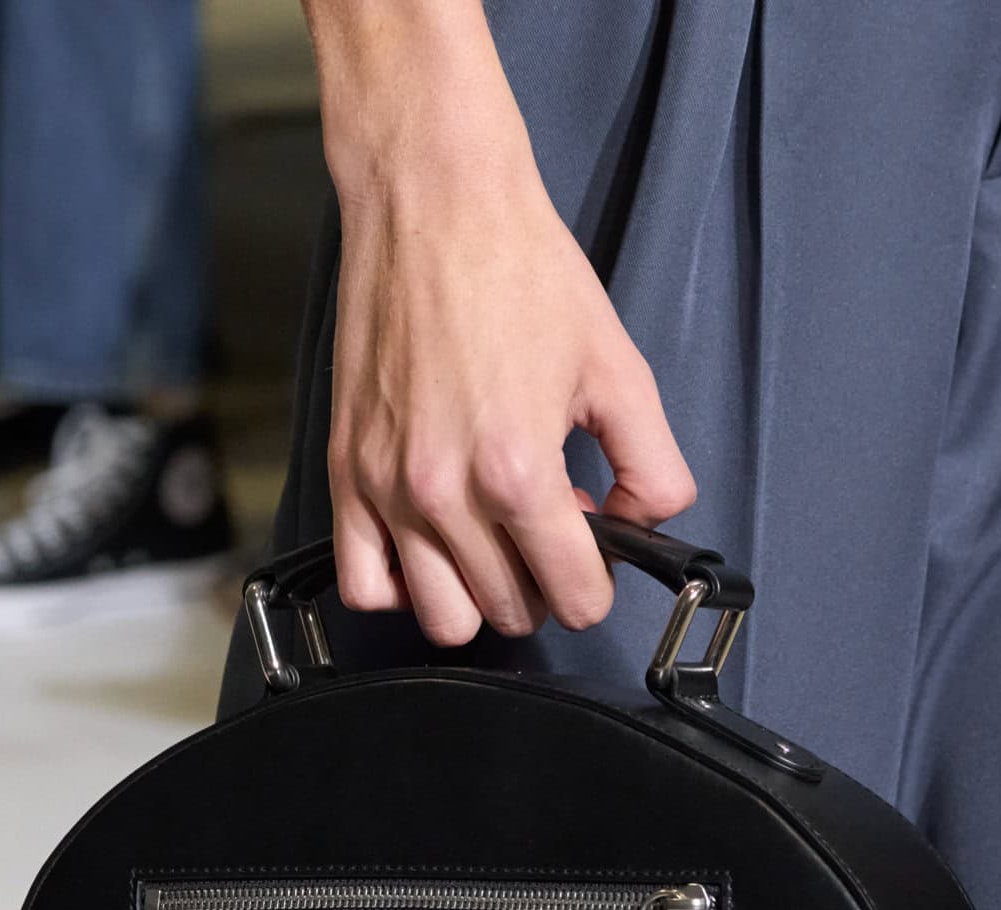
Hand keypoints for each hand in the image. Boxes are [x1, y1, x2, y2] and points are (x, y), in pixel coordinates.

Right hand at [314, 15, 694, 644]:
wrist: (433, 200)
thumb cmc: (517, 267)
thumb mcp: (617, 367)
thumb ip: (653, 462)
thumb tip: (648, 519)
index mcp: (518, 472)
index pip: (574, 596)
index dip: (596, 580)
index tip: (592, 548)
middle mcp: (444, 493)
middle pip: (510, 611)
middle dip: (541, 581)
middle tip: (547, 522)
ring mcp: (388, 488)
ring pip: (441, 617)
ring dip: (477, 594)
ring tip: (491, 538)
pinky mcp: (347, 472)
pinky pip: (365, 583)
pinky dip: (400, 585)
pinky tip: (429, 546)